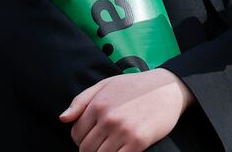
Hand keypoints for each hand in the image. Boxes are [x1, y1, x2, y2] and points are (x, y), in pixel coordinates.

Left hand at [60, 68, 192, 151]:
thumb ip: (81, 100)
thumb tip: (63, 119)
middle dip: (91, 150)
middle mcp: (109, 118)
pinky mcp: (138, 142)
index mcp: (98, 104)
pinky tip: (122, 149)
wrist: (169, 88)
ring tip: (112, 146)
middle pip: (86, 149)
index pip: (76, 134)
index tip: (93, 137)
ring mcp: (123, 131)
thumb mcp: (106, 85)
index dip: (81, 139)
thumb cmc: (135, 87)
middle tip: (103, 144)